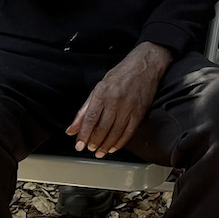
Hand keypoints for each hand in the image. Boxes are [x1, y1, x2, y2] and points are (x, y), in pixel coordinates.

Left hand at [68, 41, 170, 155]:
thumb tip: (73, 128)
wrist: (145, 66)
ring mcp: (129, 108)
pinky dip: (120, 142)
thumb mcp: (99, 87)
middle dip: (94, 142)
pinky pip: (129, 132)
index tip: (79, 145)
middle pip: (102, 128)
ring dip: (106, 145)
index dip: (83, 135)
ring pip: (115, 133)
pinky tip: (113, 147)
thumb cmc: (122, 74)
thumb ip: (84, 109)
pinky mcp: (139, 113)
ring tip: (100, 152)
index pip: (90, 119)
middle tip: (90, 149)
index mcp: (103, 93)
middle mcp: (115, 101)